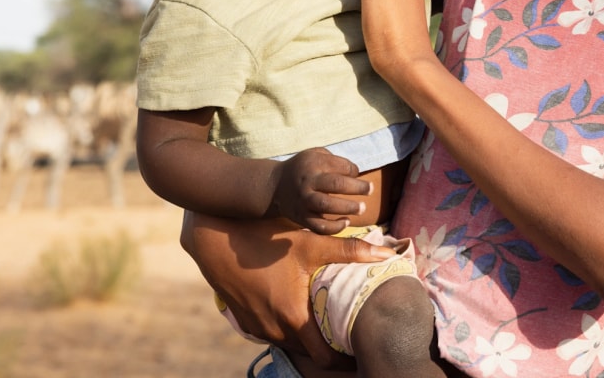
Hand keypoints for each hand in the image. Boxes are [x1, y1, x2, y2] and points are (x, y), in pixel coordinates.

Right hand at [180, 211, 394, 368]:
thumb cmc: (265, 241)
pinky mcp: (246, 322)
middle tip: (350, 336)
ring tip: (328, 322)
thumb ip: (349, 251)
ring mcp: (258, 328)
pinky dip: (288, 329)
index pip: (325, 359)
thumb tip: (388, 255)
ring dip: (308, 338)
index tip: (360, 354)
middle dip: (330, 348)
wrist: (216, 241)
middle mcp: (275, 330)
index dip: (344, 362)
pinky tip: (299, 310)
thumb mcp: (310, 244)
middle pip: (309, 352)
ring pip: (291, 343)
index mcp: (293, 317)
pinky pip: (274, 333)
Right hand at [273, 148, 370, 232]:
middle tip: (370, 189)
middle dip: (357, 187)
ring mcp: (304, 200)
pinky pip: (318, 226)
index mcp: (314, 164)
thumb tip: (355, 172)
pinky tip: (346, 222)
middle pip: (336, 184)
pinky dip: (333, 227)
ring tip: (362, 208)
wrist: (275, 186)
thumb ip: (335, 160)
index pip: (340, 166)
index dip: (353, 170)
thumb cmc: (303, 168)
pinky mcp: (301, 217)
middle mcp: (308, 182)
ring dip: (347, 207)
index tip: (357, 174)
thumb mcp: (315, 154)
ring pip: (326, 206)